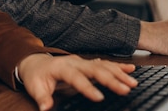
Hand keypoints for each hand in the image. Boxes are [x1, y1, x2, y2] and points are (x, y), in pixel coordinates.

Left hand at [17, 54, 136, 110]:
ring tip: (132, 83)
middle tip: (125, 89)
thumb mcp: (35, 87)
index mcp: (62, 67)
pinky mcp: (88, 63)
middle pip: (96, 69)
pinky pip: (106, 64)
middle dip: (111, 79)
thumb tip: (46, 108)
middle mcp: (75, 62)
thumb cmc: (37, 76)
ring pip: (104, 65)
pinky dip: (119, 66)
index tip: (99, 98)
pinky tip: (130, 69)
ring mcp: (83, 61)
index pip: (77, 77)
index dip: (88, 88)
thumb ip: (42, 98)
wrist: (36, 62)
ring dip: (119, 73)